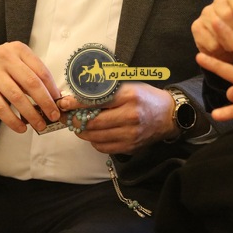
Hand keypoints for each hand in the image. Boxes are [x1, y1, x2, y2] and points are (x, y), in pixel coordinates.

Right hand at [0, 43, 60, 133]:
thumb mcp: (14, 59)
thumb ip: (30, 72)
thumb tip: (52, 95)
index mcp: (19, 50)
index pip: (41, 70)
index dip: (52, 88)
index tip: (59, 102)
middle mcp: (6, 59)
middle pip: (31, 83)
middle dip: (45, 102)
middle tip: (53, 116)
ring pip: (16, 97)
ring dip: (31, 114)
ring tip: (39, 125)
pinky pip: (0, 107)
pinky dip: (12, 120)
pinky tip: (20, 127)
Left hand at [57, 84, 175, 154]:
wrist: (168, 115)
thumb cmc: (146, 97)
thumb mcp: (129, 85)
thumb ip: (106, 89)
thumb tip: (79, 93)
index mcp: (129, 96)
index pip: (96, 100)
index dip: (76, 103)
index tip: (64, 103)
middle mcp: (130, 116)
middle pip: (92, 122)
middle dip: (74, 120)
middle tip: (66, 116)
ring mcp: (130, 134)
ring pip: (95, 137)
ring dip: (82, 131)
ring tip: (77, 125)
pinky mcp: (130, 147)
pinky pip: (103, 147)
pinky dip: (94, 141)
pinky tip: (94, 133)